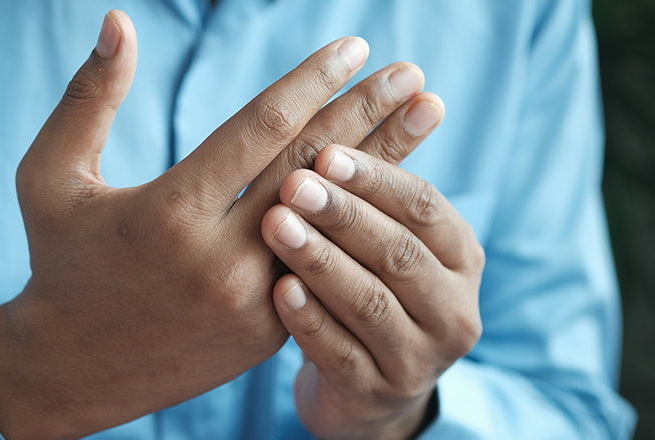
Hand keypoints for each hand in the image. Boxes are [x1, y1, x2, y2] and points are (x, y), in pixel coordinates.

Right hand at [0, 10, 432, 438]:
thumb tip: (120, 21)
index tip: (355, 46)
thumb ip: (88, 98)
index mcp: (169, 213)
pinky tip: (392, 185)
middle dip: (369, 114)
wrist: (73, 366)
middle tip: (413, 75)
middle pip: (313, 170)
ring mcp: (252, 302)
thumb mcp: (49, 177)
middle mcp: (219, 261)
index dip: (313, 81)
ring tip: (426, 116)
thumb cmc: (60, 262)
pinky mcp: (268, 331)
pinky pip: (325, 262)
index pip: (261, 129)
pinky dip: (358, 220)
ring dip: (385, 165)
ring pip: (334, 220)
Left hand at [261, 108, 484, 437]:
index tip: (327, 153)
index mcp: (462, 258)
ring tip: (276, 226)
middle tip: (293, 184)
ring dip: (322, 260)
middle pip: (400, 254)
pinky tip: (279, 290)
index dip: (379, 179)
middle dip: (345, 215)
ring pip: (371, 304)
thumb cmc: (374, 289)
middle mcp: (454, 310)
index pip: (426, 209)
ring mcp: (419, 360)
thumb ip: (386, 186)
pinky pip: (341, 355)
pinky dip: (310, 320)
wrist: (370, 386)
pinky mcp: (376, 394)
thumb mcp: (390, 241)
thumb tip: (411, 89)